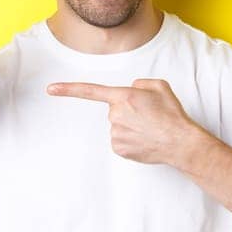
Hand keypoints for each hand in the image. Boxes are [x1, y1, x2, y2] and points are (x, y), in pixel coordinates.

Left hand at [45, 78, 205, 165]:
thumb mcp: (161, 87)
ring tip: (150, 130)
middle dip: (128, 111)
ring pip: (117, 126)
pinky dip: (131, 140)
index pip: (91, 91)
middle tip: (149, 117)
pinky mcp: (119, 148)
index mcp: (125, 97)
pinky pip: (120, 140)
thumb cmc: (172, 116)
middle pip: (114, 110)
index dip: (69, 89)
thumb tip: (131, 90)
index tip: (51, 89)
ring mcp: (116, 133)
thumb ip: (141, 83)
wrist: (180, 143)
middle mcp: (116, 115)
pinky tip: (144, 140)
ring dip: (131, 126)